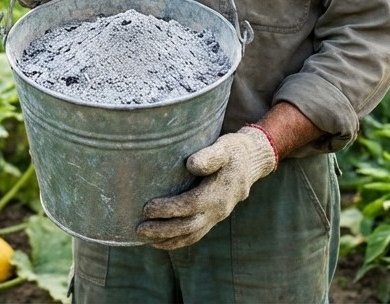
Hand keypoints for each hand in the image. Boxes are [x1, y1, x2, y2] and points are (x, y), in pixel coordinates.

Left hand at [136, 126, 277, 249]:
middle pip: (188, 226)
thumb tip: (191, 164)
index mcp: (219, 193)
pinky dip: (177, 241)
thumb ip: (209, 156)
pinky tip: (159, 242)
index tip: (147, 208)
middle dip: (163, 229)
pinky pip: (195, 235)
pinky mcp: (212, 219)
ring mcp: (216, 217)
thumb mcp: (224, 148)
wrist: (250, 163)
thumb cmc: (233, 152)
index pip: (190, 205)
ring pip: (191, 235)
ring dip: (167, 239)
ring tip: (143, 238)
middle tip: (139, 229)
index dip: (169, 209)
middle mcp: (218, 209)